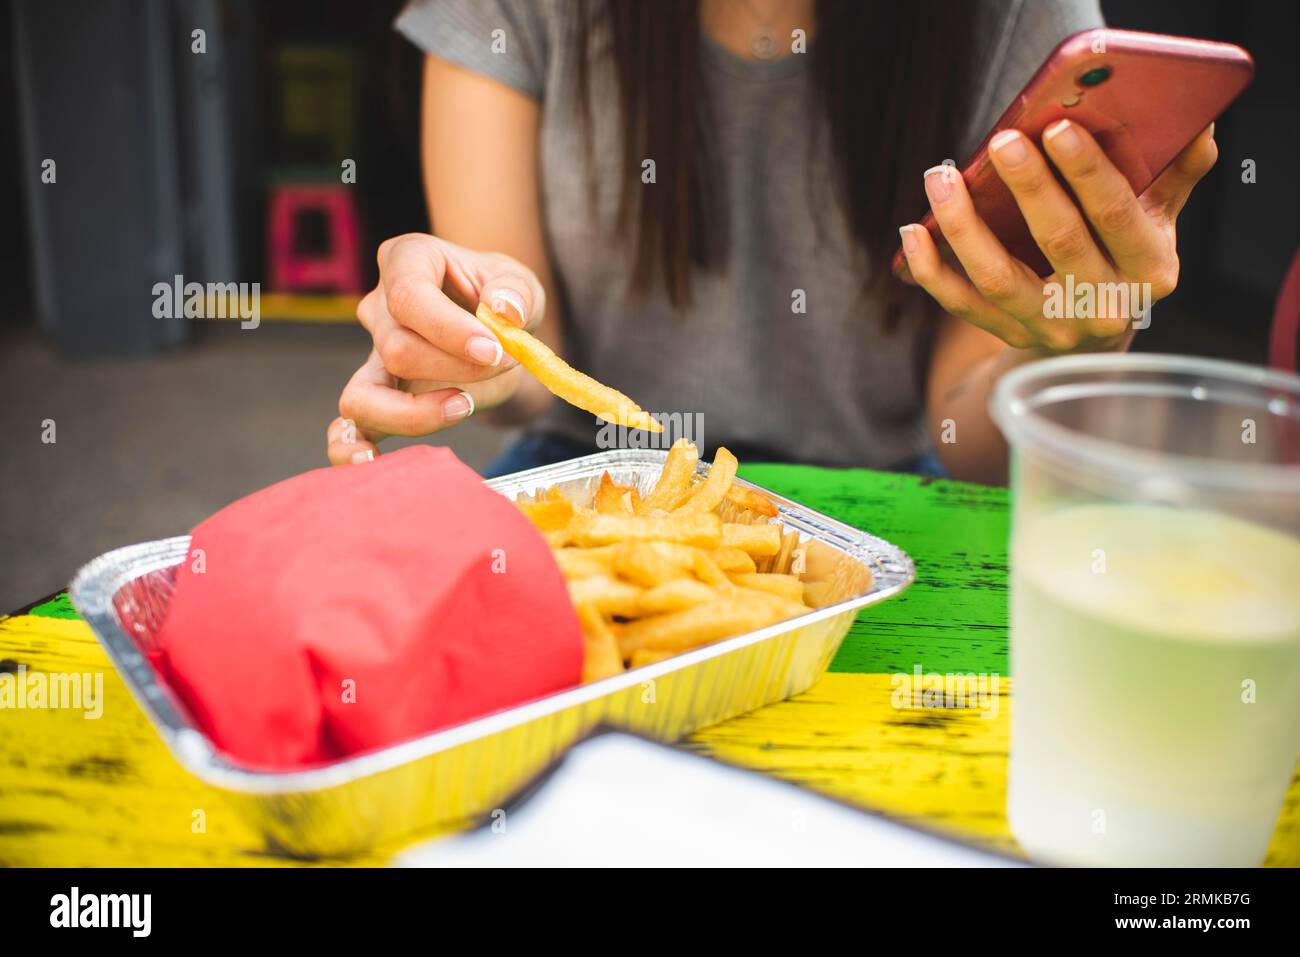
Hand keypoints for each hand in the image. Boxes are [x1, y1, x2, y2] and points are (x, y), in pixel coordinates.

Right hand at [327, 234, 544, 464]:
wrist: (498, 331)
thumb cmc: (503, 300)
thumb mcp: (520, 284)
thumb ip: (515, 293)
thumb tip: (504, 312)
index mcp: (407, 260)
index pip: (408, 297)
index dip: (450, 331)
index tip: (494, 351)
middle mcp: (378, 305)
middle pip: (398, 350)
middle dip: (458, 370)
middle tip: (505, 364)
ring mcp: (371, 354)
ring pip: (365, 395)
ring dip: (417, 413)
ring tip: (463, 407)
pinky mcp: (376, 396)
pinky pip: (348, 428)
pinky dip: (351, 449)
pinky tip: (370, 463)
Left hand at [899, 121, 1216, 352]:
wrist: (1093, 333)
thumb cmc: (1122, 256)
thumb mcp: (1157, 222)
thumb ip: (1174, 176)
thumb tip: (1194, 126)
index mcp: (1147, 270)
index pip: (1115, 216)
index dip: (1087, 173)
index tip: (1057, 130)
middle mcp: (1101, 304)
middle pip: (1057, 241)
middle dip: (1028, 187)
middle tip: (1001, 141)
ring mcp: (1051, 327)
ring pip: (997, 276)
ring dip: (962, 225)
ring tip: (939, 177)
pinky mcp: (1007, 336)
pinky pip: (960, 304)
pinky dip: (932, 270)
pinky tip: (913, 231)